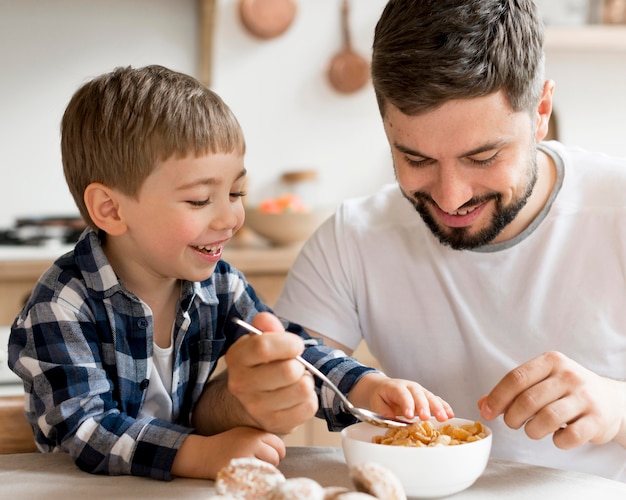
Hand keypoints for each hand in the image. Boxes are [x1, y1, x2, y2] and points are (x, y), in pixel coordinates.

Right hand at [172, 427, 285, 478]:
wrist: (203, 454)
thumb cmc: (225, 446)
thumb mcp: (243, 434)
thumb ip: (260, 438)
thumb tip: (280, 450)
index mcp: (254, 432)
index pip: (278, 443)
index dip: (277, 452)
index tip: (270, 457)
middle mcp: (252, 441)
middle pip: (276, 455)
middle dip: (272, 462)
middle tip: (261, 465)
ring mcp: (246, 455)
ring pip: (270, 466)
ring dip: (266, 471)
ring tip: (255, 470)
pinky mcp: (240, 468)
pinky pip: (259, 475)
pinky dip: (258, 477)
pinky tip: (250, 475)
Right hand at [225, 312, 317, 433]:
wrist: (248, 402)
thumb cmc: (260, 365)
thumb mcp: (259, 341)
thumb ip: (266, 327)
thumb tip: (265, 320)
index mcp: (237, 358)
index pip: (263, 347)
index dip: (289, 343)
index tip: (296, 345)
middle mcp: (241, 385)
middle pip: (289, 370)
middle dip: (299, 364)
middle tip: (294, 365)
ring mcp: (257, 408)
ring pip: (302, 389)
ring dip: (306, 381)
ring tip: (296, 380)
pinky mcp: (275, 424)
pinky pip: (308, 407)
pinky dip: (309, 399)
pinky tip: (297, 396)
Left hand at [350, 372, 454, 421]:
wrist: (383, 387)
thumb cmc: (380, 396)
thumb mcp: (376, 402)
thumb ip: (382, 411)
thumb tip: (391, 418)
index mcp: (396, 387)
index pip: (402, 394)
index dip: (407, 404)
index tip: (409, 416)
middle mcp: (410, 386)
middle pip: (419, 394)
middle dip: (424, 406)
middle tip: (426, 418)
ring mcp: (419, 391)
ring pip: (430, 397)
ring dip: (438, 407)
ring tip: (444, 418)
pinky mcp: (426, 397)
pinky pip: (436, 400)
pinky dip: (444, 407)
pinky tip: (450, 414)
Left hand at [478, 351, 625, 448]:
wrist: (610, 399)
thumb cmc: (566, 389)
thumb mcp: (540, 381)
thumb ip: (512, 391)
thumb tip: (482, 404)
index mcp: (551, 361)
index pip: (516, 378)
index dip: (497, 397)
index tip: (487, 412)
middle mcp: (569, 376)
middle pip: (528, 400)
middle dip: (512, 417)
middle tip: (512, 423)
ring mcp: (585, 397)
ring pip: (547, 419)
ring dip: (532, 431)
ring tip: (532, 430)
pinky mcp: (597, 420)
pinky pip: (569, 436)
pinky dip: (557, 441)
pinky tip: (557, 436)